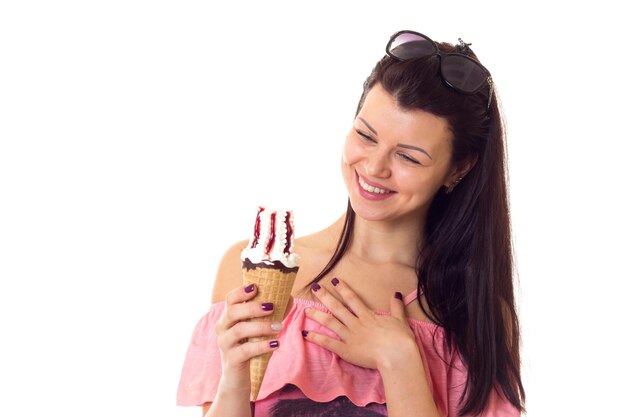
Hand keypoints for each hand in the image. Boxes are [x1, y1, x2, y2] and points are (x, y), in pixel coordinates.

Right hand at [214, 284, 282, 391]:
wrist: (238, 378)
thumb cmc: (250, 348)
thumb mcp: (258, 329)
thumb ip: (271, 314)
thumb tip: (289, 297)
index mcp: (228, 317)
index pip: (230, 299)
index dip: (241, 291)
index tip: (256, 287)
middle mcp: (222, 328)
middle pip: (233, 312)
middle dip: (253, 307)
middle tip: (272, 307)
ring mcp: (225, 344)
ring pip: (240, 330)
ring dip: (261, 326)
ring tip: (279, 326)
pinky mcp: (231, 360)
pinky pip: (246, 350)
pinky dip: (262, 345)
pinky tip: (276, 344)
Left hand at [303, 278, 418, 370]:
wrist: (397, 355)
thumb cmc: (400, 339)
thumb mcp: (400, 320)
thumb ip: (396, 307)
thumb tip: (397, 294)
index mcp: (367, 316)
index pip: (352, 299)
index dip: (342, 289)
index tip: (334, 281)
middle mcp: (356, 323)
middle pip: (337, 307)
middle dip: (325, 297)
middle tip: (314, 288)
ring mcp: (349, 336)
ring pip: (330, 323)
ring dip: (318, 315)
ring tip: (306, 309)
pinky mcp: (346, 350)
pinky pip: (328, 343)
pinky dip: (316, 338)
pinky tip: (306, 333)